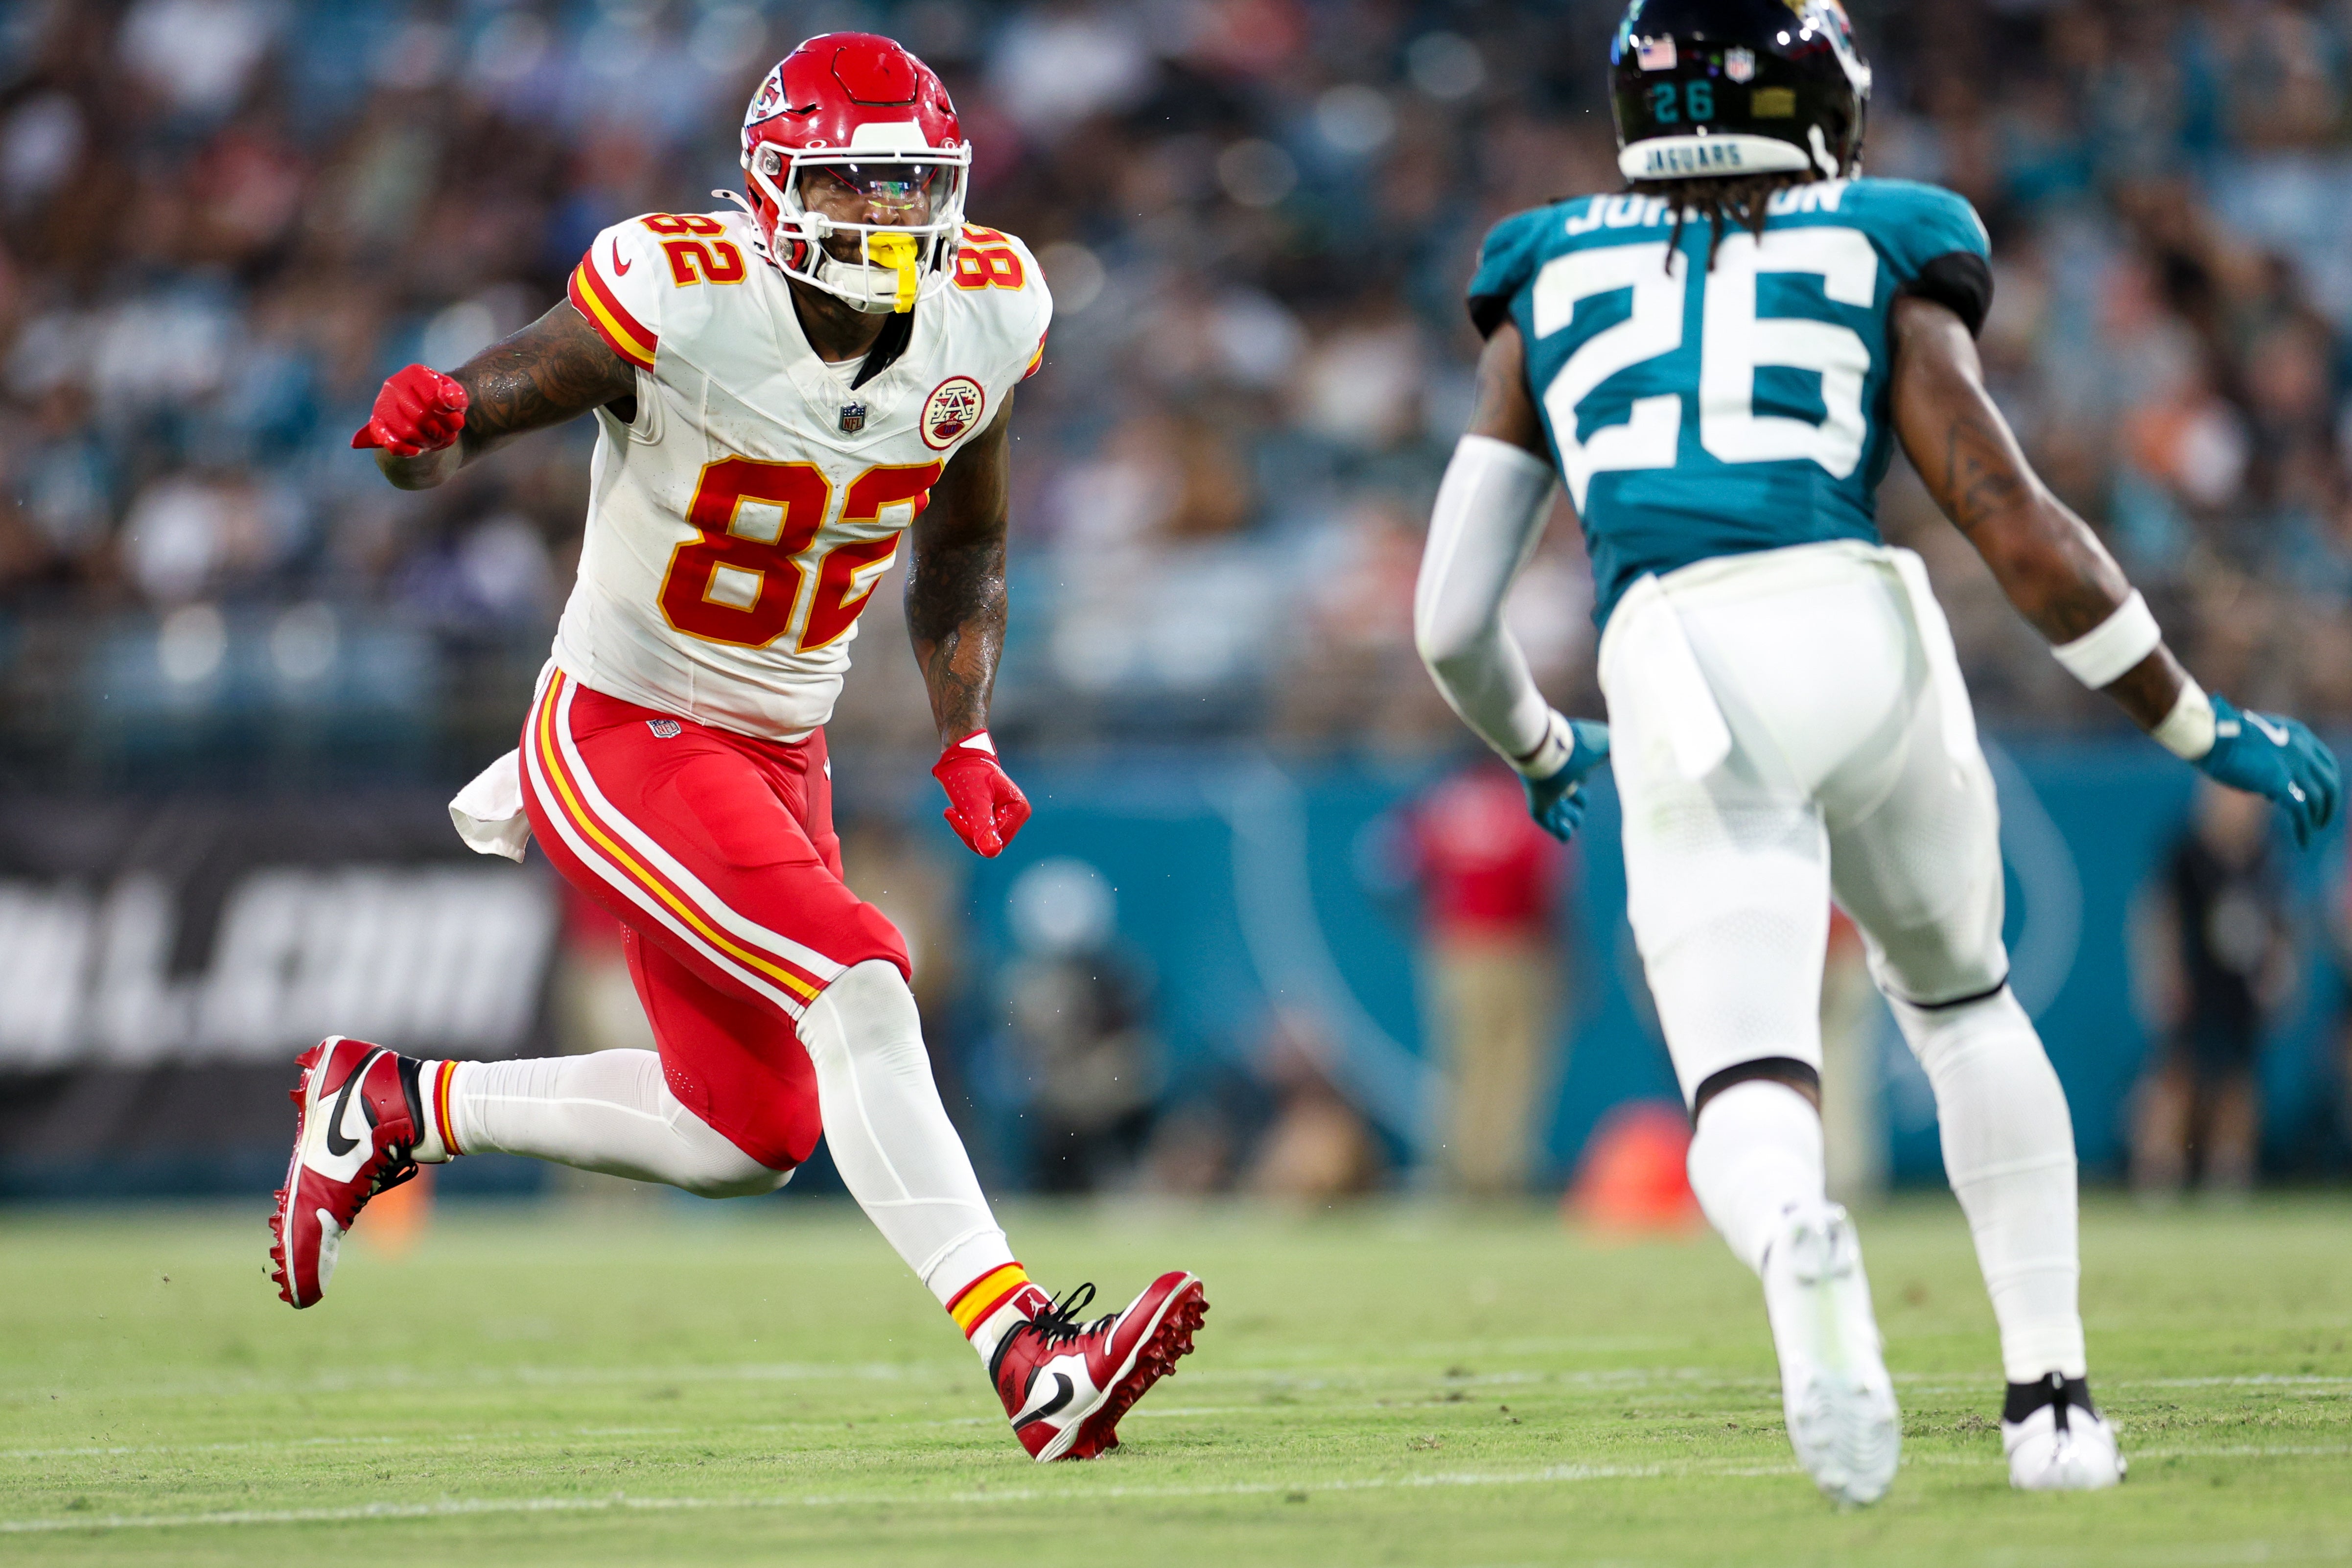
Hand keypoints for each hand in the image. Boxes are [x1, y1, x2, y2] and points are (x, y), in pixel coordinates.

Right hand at [351, 365, 467, 456]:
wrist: (423, 411)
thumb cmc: (442, 403)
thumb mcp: (456, 396)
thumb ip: (456, 396)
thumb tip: (447, 398)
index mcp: (416, 373)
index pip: (433, 400)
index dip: (448, 417)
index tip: (456, 422)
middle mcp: (394, 384)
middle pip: (421, 418)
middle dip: (439, 432)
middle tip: (446, 435)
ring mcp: (382, 403)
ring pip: (407, 432)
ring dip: (426, 442)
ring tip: (433, 440)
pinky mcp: (376, 423)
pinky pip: (391, 443)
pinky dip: (407, 450)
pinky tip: (417, 450)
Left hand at [932, 731, 1030, 856]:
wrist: (959, 757)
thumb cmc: (968, 774)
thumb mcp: (974, 802)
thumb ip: (983, 826)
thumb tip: (991, 852)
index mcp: (1020, 810)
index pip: (996, 840)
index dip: (971, 832)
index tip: (952, 813)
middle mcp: (1017, 815)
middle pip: (991, 842)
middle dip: (968, 830)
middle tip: (951, 811)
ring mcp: (1007, 816)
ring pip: (983, 840)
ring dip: (965, 828)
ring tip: (954, 810)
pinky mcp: (995, 816)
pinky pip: (980, 833)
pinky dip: (966, 826)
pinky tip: (958, 811)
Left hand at [1520, 717, 1610, 842]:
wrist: (1548, 748)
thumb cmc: (1577, 744)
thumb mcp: (1605, 741)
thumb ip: (1619, 747)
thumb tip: (1631, 753)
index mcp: (1568, 760)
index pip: (1574, 771)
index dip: (1582, 777)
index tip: (1585, 779)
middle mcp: (1555, 775)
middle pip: (1564, 790)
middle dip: (1576, 799)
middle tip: (1582, 802)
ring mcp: (1543, 790)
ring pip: (1555, 808)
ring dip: (1569, 816)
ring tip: (1575, 820)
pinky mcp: (1537, 804)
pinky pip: (1545, 821)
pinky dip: (1558, 829)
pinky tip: (1568, 830)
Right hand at [2196, 695, 2340, 847]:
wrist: (2211, 734)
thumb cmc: (2222, 737)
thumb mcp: (2258, 745)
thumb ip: (2273, 764)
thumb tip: (2272, 794)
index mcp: (2299, 735)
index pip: (2326, 762)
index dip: (2328, 782)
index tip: (2323, 796)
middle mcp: (2303, 749)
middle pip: (2330, 782)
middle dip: (2330, 803)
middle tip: (2322, 817)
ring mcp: (2293, 765)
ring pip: (2318, 798)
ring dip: (2319, 817)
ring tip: (2313, 830)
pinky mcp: (2279, 783)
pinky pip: (2301, 811)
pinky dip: (2305, 829)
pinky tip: (2303, 842)